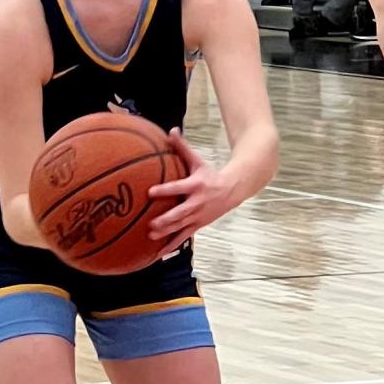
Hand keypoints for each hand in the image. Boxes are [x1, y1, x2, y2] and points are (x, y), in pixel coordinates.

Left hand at [147, 130, 236, 256]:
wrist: (232, 190)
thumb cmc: (210, 174)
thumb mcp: (197, 160)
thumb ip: (182, 147)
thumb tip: (171, 130)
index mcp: (195, 185)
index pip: (178, 187)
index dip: (165, 189)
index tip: (150, 192)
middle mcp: (197, 203)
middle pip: (180, 213)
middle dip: (166, 220)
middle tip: (150, 224)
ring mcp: (198, 217)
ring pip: (181, 227)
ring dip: (166, 233)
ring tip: (151, 236)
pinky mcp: (198, 226)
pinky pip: (183, 237)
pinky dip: (171, 246)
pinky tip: (158, 254)